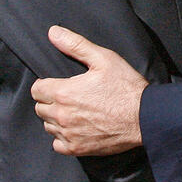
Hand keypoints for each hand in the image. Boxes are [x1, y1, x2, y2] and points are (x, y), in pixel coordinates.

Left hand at [30, 25, 148, 155]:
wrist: (144, 117)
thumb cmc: (126, 87)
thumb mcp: (104, 58)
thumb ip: (76, 45)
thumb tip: (54, 33)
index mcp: (64, 92)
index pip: (36, 89)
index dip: (46, 84)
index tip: (58, 83)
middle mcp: (62, 115)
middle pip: (40, 108)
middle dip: (50, 100)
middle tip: (69, 96)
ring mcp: (69, 134)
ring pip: (48, 126)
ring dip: (56, 118)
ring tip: (75, 110)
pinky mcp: (77, 148)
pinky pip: (57, 144)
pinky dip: (64, 136)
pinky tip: (77, 127)